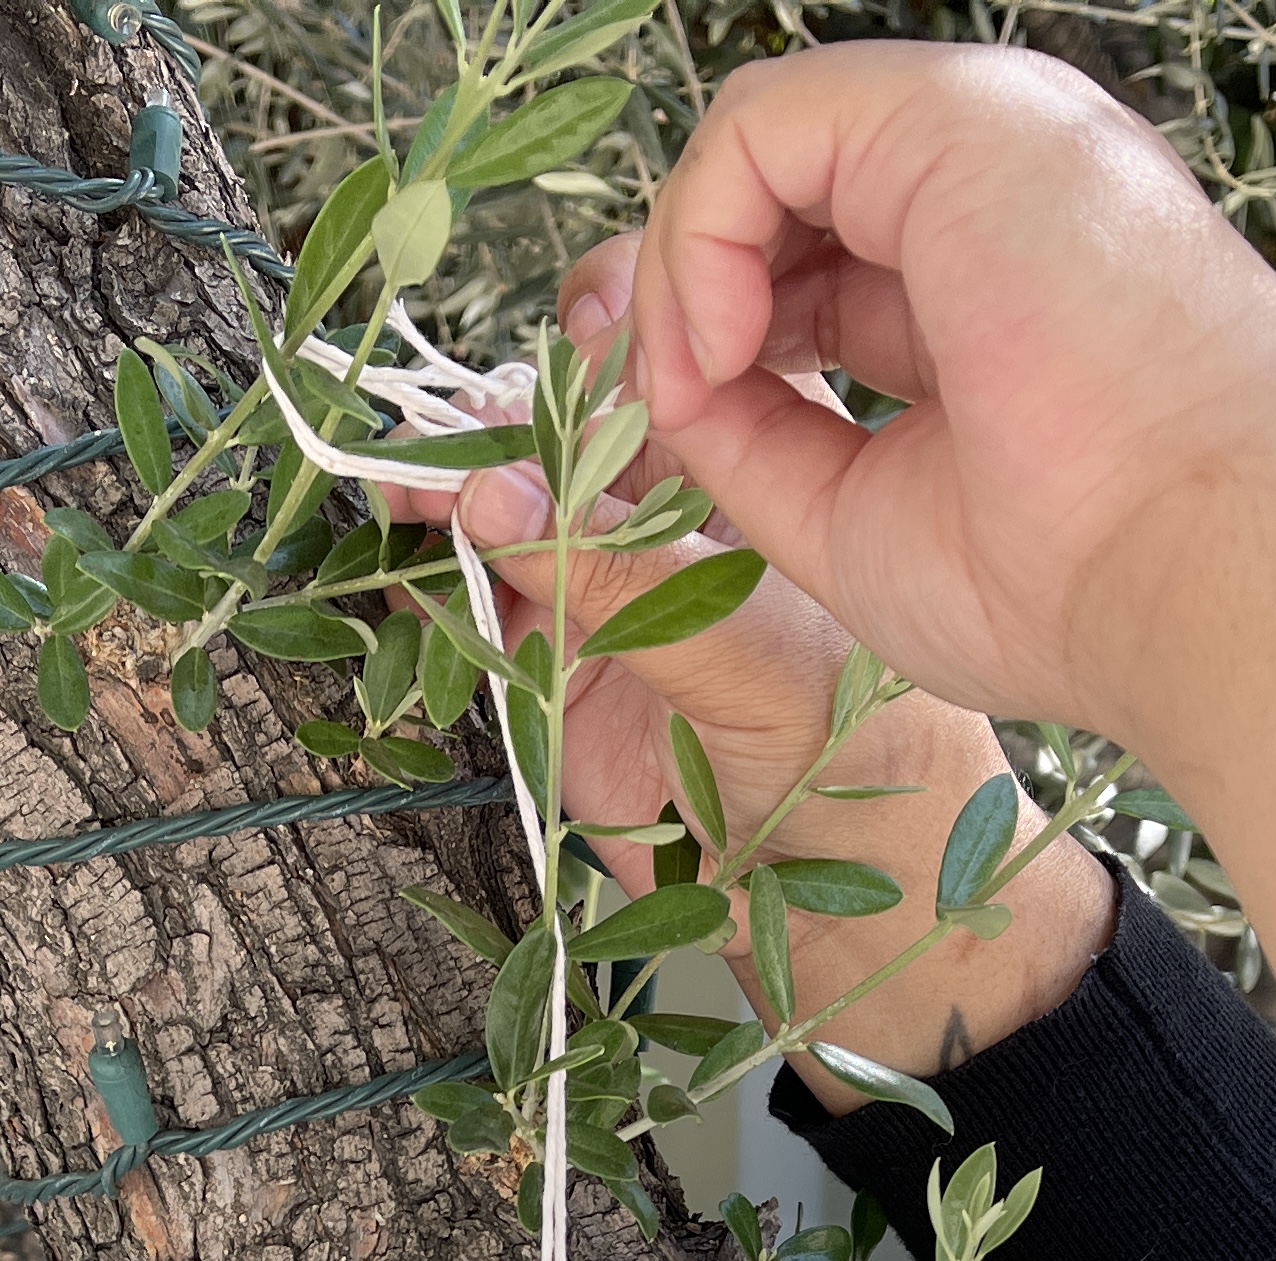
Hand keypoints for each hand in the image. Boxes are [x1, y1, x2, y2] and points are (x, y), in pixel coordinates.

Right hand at [386, 271, 1112, 1104]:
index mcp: (778, 448)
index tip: (574, 346)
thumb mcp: (765, 659)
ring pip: (523, 503)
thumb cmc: (869, 767)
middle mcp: (693, 506)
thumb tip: (500, 502)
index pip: (684, 343)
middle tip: (451, 424)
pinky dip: (445, 572)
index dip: (618, 329)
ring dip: (458, 486)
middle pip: (576, 416)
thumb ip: (630, 587)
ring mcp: (625, 584)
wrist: (863, 916)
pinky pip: (493, 600)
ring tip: (405, 481)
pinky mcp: (569, 667)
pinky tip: (413, 548)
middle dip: (507, 411)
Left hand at [615, 40, 1275, 745]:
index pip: (803, 266)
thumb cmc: (1069, 579)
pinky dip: (697, 237)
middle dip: (675, 296)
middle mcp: (987, 190)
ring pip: (754, 147)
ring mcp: (980, 138)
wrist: (1203, 572)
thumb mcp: (855, 513)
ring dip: (677, 273)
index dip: (708, 339)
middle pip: (771, 197)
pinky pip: (756, 128)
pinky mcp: (958, 116)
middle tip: (650, 412)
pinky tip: (718, 349)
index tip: (673, 440)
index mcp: (984, 277)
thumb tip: (660, 386)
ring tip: (690, 393)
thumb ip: (754, 440)